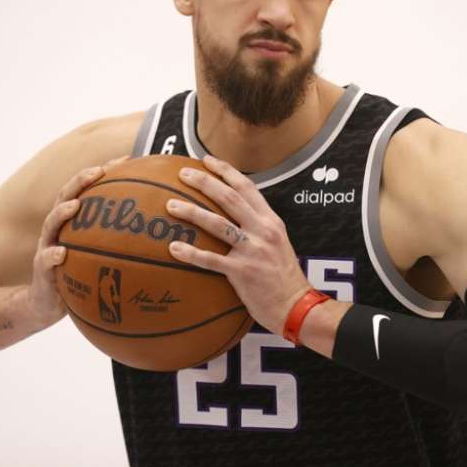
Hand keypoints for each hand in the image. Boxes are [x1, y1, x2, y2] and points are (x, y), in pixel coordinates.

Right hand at [25, 155, 128, 330]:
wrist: (47, 303)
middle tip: (98, 171)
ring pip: (51, 224)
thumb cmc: (79, 275)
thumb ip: (121, 239)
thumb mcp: (101, 255)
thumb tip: (160, 229)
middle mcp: (58, 229)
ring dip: (62, 212)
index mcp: (73, 221)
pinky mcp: (43, 271)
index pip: (87, 189)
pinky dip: (52, 255)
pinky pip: (45, 261)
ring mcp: (47, 247)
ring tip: (75, 205)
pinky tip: (61, 253)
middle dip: (80, 181)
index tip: (126, 158)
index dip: (104, 172)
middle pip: (65, 197)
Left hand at [165, 155, 311, 335]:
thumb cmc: (284, 278)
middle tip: (182, 174)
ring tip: (170, 205)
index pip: (247, 187)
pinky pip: (211, 260)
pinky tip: (173, 248)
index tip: (206, 160)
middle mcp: (263, 230)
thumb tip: (234, 218)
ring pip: (217, 224)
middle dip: (204, 182)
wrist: (296, 306)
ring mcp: (252, 250)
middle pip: (229, 198)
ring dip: (192, 212)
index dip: (226, 171)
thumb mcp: (278, 244)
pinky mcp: (242, 272)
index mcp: (271, 221)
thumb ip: (259, 229)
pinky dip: (191, 253)